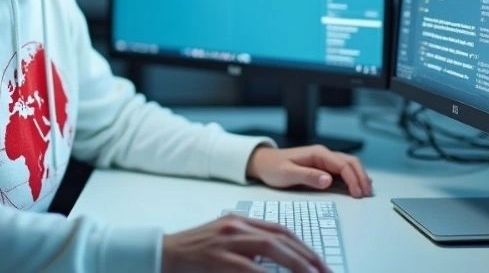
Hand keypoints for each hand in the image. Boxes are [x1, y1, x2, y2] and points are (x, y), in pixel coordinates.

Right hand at [162, 215, 329, 272]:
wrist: (163, 254)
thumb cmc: (194, 253)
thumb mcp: (224, 242)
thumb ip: (249, 247)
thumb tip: (278, 260)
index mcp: (240, 220)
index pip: (281, 229)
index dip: (304, 245)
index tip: (320, 262)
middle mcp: (236, 226)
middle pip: (282, 237)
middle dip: (308, 256)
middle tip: (326, 272)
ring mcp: (228, 240)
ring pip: (272, 248)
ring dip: (297, 264)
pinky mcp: (219, 257)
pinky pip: (251, 268)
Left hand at [246, 144, 373, 197]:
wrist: (263, 163)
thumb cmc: (273, 167)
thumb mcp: (287, 174)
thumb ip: (308, 176)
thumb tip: (328, 180)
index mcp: (317, 154)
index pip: (343, 165)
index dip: (353, 179)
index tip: (358, 193)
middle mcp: (323, 155)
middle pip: (350, 163)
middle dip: (361, 177)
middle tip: (367, 194)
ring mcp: (324, 160)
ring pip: (349, 166)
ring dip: (359, 177)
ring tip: (366, 192)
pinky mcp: (322, 167)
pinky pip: (342, 171)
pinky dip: (352, 178)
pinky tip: (357, 187)